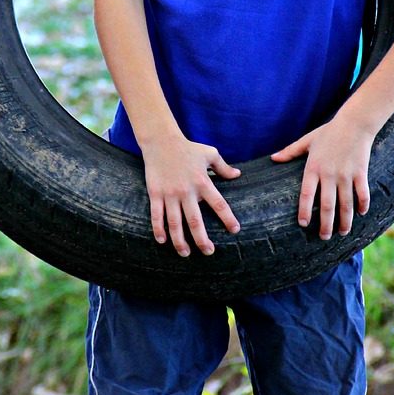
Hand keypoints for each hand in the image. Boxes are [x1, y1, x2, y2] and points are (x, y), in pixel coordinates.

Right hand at [141, 134, 240, 256]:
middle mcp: (187, 191)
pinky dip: (159, 230)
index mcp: (203, 182)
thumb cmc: (188, 147)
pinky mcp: (155, 194)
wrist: (161, 141)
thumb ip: (224, 167)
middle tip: (209, 252)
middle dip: (202, 240)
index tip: (234, 230)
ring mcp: (170, 194)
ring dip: (180, 241)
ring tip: (186, 253)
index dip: (228, 218)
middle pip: (195, 222)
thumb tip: (238, 174)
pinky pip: (156, 216)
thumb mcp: (210, 153)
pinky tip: (163, 241)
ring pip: (175, 223)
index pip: (219, 204)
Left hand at [271, 115, 372, 238]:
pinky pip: (362, 194)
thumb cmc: (329, 132)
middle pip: (326, 206)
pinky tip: (361, 215)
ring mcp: (346, 175)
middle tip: (323, 237)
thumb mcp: (307, 141)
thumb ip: (290, 152)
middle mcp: (329, 174)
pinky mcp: (361, 173)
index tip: (303, 224)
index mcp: (313, 168)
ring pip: (345, 204)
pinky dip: (362, 205)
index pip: (306, 194)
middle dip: (325, 225)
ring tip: (342, 233)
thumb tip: (273, 158)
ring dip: (344, 221)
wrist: (354, 123)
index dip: (304, 210)